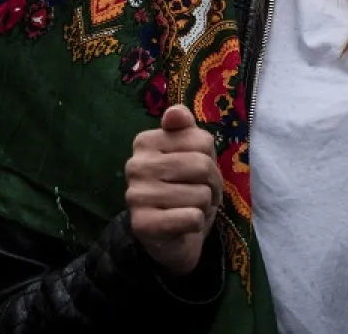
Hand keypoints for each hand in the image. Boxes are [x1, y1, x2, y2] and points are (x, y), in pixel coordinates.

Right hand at [125, 105, 223, 275]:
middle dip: (212, 184)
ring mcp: (135, 195)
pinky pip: (191, 217)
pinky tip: (183, 225)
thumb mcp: (192, 152)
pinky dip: (196, 223)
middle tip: (201, 194)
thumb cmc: (185, 187)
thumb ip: (185, 128)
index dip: (211, 159)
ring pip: (199, 194)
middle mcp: (135, 165)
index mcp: (146, 141)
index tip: (199, 172)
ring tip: (189, 209)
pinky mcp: (142, 224)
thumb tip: (175, 112)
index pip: (202, 141)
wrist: (170, 236)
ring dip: (204, 206)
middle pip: (202, 166)